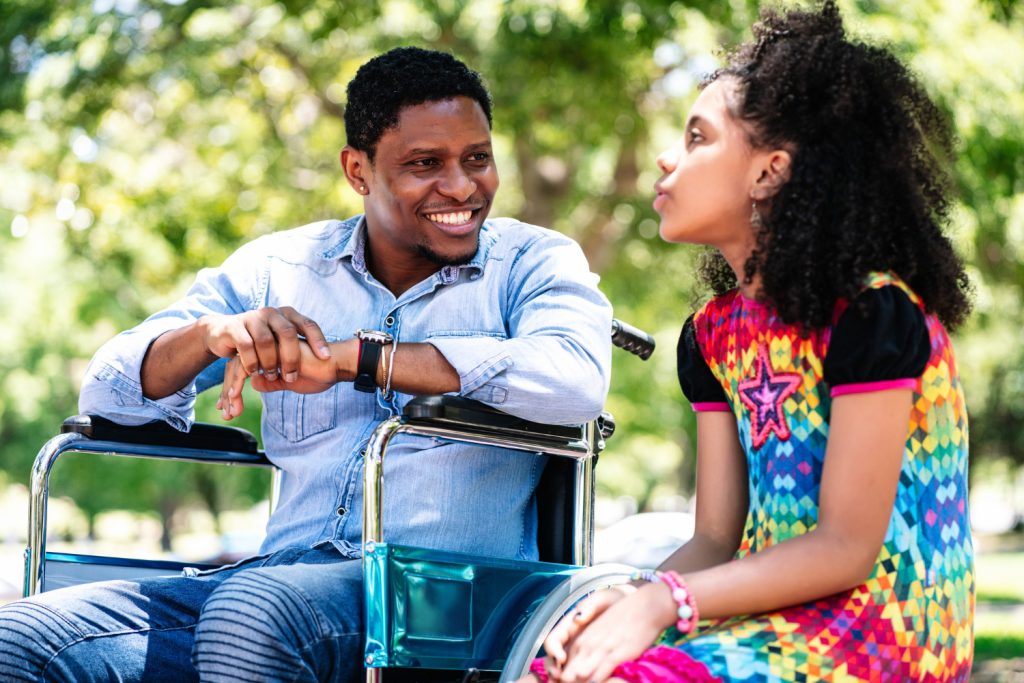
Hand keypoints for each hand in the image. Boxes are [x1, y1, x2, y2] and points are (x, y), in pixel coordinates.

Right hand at [200, 306, 330, 382]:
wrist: (223, 334)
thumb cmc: (259, 342)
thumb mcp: (280, 344)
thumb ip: (298, 350)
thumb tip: (329, 361)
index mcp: (287, 315)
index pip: (308, 324)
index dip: (318, 340)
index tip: (326, 358)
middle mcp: (271, 313)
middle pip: (287, 333)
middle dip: (291, 358)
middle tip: (292, 377)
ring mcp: (252, 318)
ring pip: (266, 341)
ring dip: (270, 362)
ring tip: (272, 376)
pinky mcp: (234, 327)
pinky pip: (246, 345)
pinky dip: (252, 361)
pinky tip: (254, 373)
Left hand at [217, 340, 346, 419]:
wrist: (335, 365)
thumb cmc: (320, 373)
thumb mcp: (291, 382)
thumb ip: (273, 381)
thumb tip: (254, 383)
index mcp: (271, 354)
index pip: (245, 369)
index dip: (236, 387)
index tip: (230, 407)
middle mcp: (266, 347)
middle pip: (237, 367)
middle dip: (229, 391)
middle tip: (226, 411)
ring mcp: (266, 346)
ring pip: (237, 366)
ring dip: (230, 390)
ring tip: (230, 410)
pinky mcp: (268, 350)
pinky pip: (245, 366)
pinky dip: (237, 383)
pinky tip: (234, 397)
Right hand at [541, 588, 626, 681]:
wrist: (629, 608)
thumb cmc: (612, 602)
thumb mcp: (602, 599)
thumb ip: (589, 606)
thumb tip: (578, 618)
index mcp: (568, 626)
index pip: (552, 640)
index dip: (553, 650)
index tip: (561, 658)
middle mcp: (569, 641)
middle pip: (553, 659)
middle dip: (554, 670)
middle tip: (561, 679)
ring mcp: (578, 652)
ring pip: (564, 668)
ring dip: (563, 678)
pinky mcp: (589, 660)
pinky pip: (580, 672)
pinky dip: (579, 680)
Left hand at [554, 583, 674, 682]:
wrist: (645, 607)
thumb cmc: (625, 617)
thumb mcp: (601, 629)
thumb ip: (591, 645)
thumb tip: (584, 666)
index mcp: (583, 639)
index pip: (567, 664)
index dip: (567, 676)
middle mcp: (589, 645)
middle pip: (572, 672)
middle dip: (572, 681)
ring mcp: (602, 649)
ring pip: (583, 674)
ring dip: (582, 682)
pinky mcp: (617, 654)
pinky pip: (603, 672)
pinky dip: (599, 680)